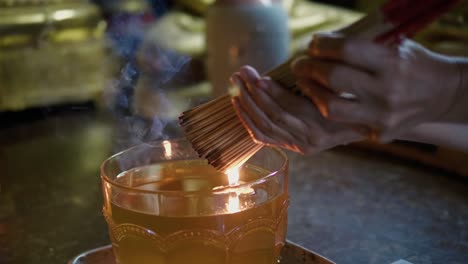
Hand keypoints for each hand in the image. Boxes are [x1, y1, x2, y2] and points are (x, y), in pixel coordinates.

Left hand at [230, 66, 364, 153]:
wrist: (358, 126)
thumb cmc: (348, 99)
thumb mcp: (339, 86)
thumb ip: (319, 78)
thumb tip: (299, 62)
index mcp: (324, 123)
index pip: (291, 107)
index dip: (272, 92)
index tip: (258, 77)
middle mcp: (310, 138)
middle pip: (273, 116)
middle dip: (253, 93)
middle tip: (241, 74)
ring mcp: (299, 146)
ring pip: (265, 126)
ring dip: (246, 105)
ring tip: (235, 85)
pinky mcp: (291, 149)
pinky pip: (263, 137)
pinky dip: (248, 121)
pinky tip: (238, 105)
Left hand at [292, 34, 461, 141]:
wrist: (443, 93)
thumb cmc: (412, 64)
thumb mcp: (394, 46)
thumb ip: (359, 46)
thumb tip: (318, 45)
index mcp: (393, 63)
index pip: (347, 51)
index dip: (323, 46)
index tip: (312, 44)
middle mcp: (387, 91)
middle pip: (334, 80)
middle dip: (309, 69)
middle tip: (299, 65)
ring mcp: (383, 117)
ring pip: (331, 109)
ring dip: (311, 94)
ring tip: (304, 84)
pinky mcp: (380, 134)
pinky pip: (344, 124)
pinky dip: (330, 112)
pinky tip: (322, 103)